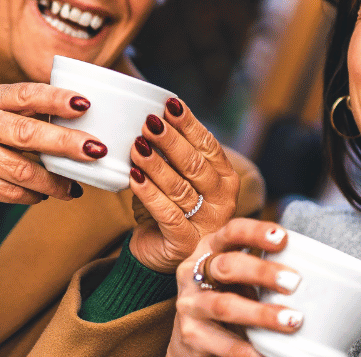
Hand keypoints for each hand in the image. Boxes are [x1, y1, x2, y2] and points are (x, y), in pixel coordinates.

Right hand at [0, 82, 108, 207]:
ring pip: (22, 171)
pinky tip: (45, 194)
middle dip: (65, 143)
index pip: (26, 94)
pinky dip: (33, 196)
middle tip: (95, 150)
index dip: (56, 99)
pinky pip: (10, 193)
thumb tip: (83, 122)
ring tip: (73, 186)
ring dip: (54, 181)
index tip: (85, 105)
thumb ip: (28, 113)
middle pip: (27, 133)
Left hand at [128, 98, 239, 272]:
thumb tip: (153, 116)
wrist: (162, 256)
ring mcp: (206, 224)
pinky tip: (134, 176)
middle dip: (171, 141)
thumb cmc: (171, 209)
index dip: (189, 124)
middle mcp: (222, 201)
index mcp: (226, 179)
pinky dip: (149, 193)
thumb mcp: (180, 178)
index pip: (208, 145)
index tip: (169, 104)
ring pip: (180, 188)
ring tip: (137, 145)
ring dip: (156, 164)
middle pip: (196, 165)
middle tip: (149, 122)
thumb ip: (175, 154)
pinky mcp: (185, 243)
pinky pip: (167, 214)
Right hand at [169, 219, 301, 356]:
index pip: (231, 233)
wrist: (191, 338)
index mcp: (209, 250)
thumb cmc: (224, 297)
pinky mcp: (191, 334)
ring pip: (224, 305)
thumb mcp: (236, 277)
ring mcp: (190, 304)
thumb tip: (313, 274)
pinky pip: (222, 343)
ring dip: (260, 314)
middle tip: (294, 282)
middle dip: (261, 272)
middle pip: (226, 266)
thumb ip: (259, 271)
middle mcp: (193, 272)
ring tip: (291, 321)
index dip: (255, 233)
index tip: (283, 238)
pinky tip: (266, 353)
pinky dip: (246, 350)